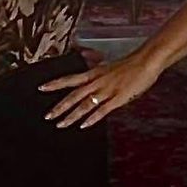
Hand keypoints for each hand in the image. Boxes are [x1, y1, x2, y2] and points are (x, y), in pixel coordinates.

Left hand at [41, 52, 164, 128]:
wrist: (145, 62)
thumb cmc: (130, 65)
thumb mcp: (109, 69)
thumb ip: (99, 77)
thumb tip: (92, 84)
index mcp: (94, 73)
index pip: (70, 79)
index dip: (55, 84)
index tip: (41, 88)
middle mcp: (96, 82)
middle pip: (73, 95)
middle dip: (59, 107)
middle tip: (47, 116)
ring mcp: (106, 91)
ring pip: (84, 105)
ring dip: (71, 116)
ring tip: (60, 125)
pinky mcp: (117, 98)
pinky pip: (101, 110)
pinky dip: (92, 118)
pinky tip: (83, 125)